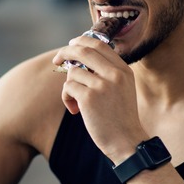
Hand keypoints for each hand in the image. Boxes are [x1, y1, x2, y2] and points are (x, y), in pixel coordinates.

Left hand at [52, 36, 145, 162]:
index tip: (71, 45)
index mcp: (123, 70)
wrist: (127, 142)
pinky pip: (68, 87)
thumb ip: (107, 72)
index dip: (82, 41)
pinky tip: (75, 110)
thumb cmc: (119, 117)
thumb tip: (78, 58)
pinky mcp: (89, 98)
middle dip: (65, 52)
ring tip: (76, 102)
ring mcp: (102, 85)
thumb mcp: (122, 89)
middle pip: (83, 51)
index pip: (99, 45)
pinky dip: (66, 98)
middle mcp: (114, 74)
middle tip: (57, 60)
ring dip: (69, 86)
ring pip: (73, 72)